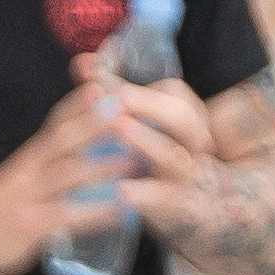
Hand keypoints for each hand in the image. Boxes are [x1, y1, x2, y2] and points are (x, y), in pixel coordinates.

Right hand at [0, 77, 134, 274]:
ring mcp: (30, 197)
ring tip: (136, 159)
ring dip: (103, 166)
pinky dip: (96, 213)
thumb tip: (90, 140)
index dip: (81, 102)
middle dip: (94, 122)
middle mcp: (29, 170)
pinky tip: (121, 211)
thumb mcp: (22, 174)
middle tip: (128, 106)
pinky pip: (68, 217)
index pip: (56, 121)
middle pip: (63, 140)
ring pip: (67, 176)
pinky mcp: (31, 227)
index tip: (109, 82)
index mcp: (30, 156)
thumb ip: (52, 158)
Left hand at [89, 52, 224, 217]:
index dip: (134, 84)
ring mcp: (190, 175)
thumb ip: (110, 94)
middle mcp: (193, 143)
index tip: (96, 80)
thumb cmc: (153, 162)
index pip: (171, 93)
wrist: (189, 212)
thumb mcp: (137, 126)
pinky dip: (146, 195)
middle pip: (181, 116)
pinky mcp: (181, 207)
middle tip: (118, 96)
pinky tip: (121, 191)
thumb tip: (81, 63)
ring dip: (148, 141)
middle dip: (148, 104)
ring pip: (175, 156)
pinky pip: (167, 199)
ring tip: (120, 128)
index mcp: (186, 118)